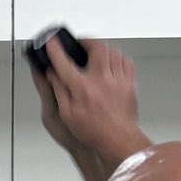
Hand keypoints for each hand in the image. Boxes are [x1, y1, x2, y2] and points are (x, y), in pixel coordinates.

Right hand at [39, 35, 143, 167]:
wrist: (118, 139)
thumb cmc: (93, 131)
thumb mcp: (67, 114)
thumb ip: (59, 90)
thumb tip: (52, 75)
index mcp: (82, 88)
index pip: (64, 62)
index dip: (55, 50)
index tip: (51, 42)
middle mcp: (101, 79)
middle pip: (96, 47)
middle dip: (85, 40)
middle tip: (79, 42)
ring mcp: (118, 80)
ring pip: (112, 51)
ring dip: (102, 48)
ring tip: (94, 51)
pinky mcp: (129, 83)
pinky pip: (125, 61)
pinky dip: (117, 57)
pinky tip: (111, 61)